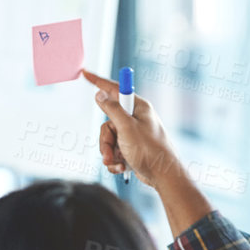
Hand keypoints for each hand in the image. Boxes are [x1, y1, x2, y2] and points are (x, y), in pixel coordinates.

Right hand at [82, 69, 185, 190]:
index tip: (85, 73)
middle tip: (109, 154)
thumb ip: (111, 109)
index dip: (98, 82)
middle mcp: (135, 118)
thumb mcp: (126, 127)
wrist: (163, 177)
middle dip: (105, 142)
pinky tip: (123, 168)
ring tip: (119, 163)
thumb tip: (100, 94)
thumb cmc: (150, 150)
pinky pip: (114, 150)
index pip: (114, 89)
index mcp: (138, 107)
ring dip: (109, 153)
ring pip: (109, 139)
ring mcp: (133, 134)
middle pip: (107, 122)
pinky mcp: (131, 148)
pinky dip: (115, 160)